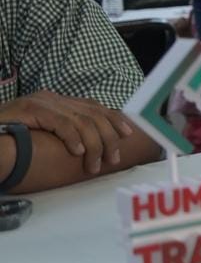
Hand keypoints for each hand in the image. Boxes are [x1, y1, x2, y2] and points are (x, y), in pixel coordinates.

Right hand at [0, 91, 133, 173]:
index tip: (128, 134)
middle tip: (112, 159)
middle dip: (108, 137)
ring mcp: (42, 102)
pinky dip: (73, 137)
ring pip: (81, 120)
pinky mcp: (31, 109)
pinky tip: (78, 152)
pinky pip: (60, 122)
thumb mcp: (42, 132)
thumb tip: (89, 147)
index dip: (114, 119)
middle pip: (93, 113)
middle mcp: (53, 97)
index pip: (94, 106)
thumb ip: (63, 132)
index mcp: (58, 101)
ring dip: (93, 145)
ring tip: (94, 165)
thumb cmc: (10, 136)